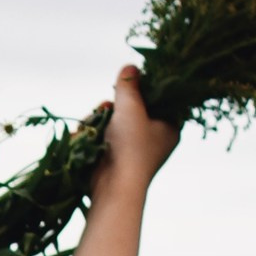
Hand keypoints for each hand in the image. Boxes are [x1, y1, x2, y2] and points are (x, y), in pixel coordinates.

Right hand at [99, 59, 181, 185]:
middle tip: (107, 106)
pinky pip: (104, 136)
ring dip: (99, 119)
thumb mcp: (130, 107)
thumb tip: (130, 66)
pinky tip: (85, 135)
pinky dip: (93, 134)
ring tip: (93, 123)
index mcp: (170, 127)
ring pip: (114, 121)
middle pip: (133, 108)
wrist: (113, 188)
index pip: (159, 98)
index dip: (142, 89)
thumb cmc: (130, 147)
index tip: (127, 86)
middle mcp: (155, 138)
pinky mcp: (115, 158)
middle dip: (113, 105)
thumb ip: (129, 84)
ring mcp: (134, 149)